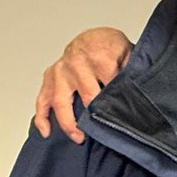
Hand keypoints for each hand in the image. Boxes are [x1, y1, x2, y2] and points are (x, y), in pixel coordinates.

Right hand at [33, 27, 132, 143]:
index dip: (118, 102)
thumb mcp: (128, 53)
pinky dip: (42, 117)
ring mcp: (60, 72)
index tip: (123, 118)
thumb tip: (135, 91)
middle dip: (95, 116)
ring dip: (68, 122)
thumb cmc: (110, 48)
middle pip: (86, 95)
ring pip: (60, 101)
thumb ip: (131, 71)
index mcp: (99, 58)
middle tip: (102, 132)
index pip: (110, 85)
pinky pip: (42, 100)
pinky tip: (48, 131)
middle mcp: (76, 65)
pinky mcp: (49, 79)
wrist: (91, 38)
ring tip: (78, 138)